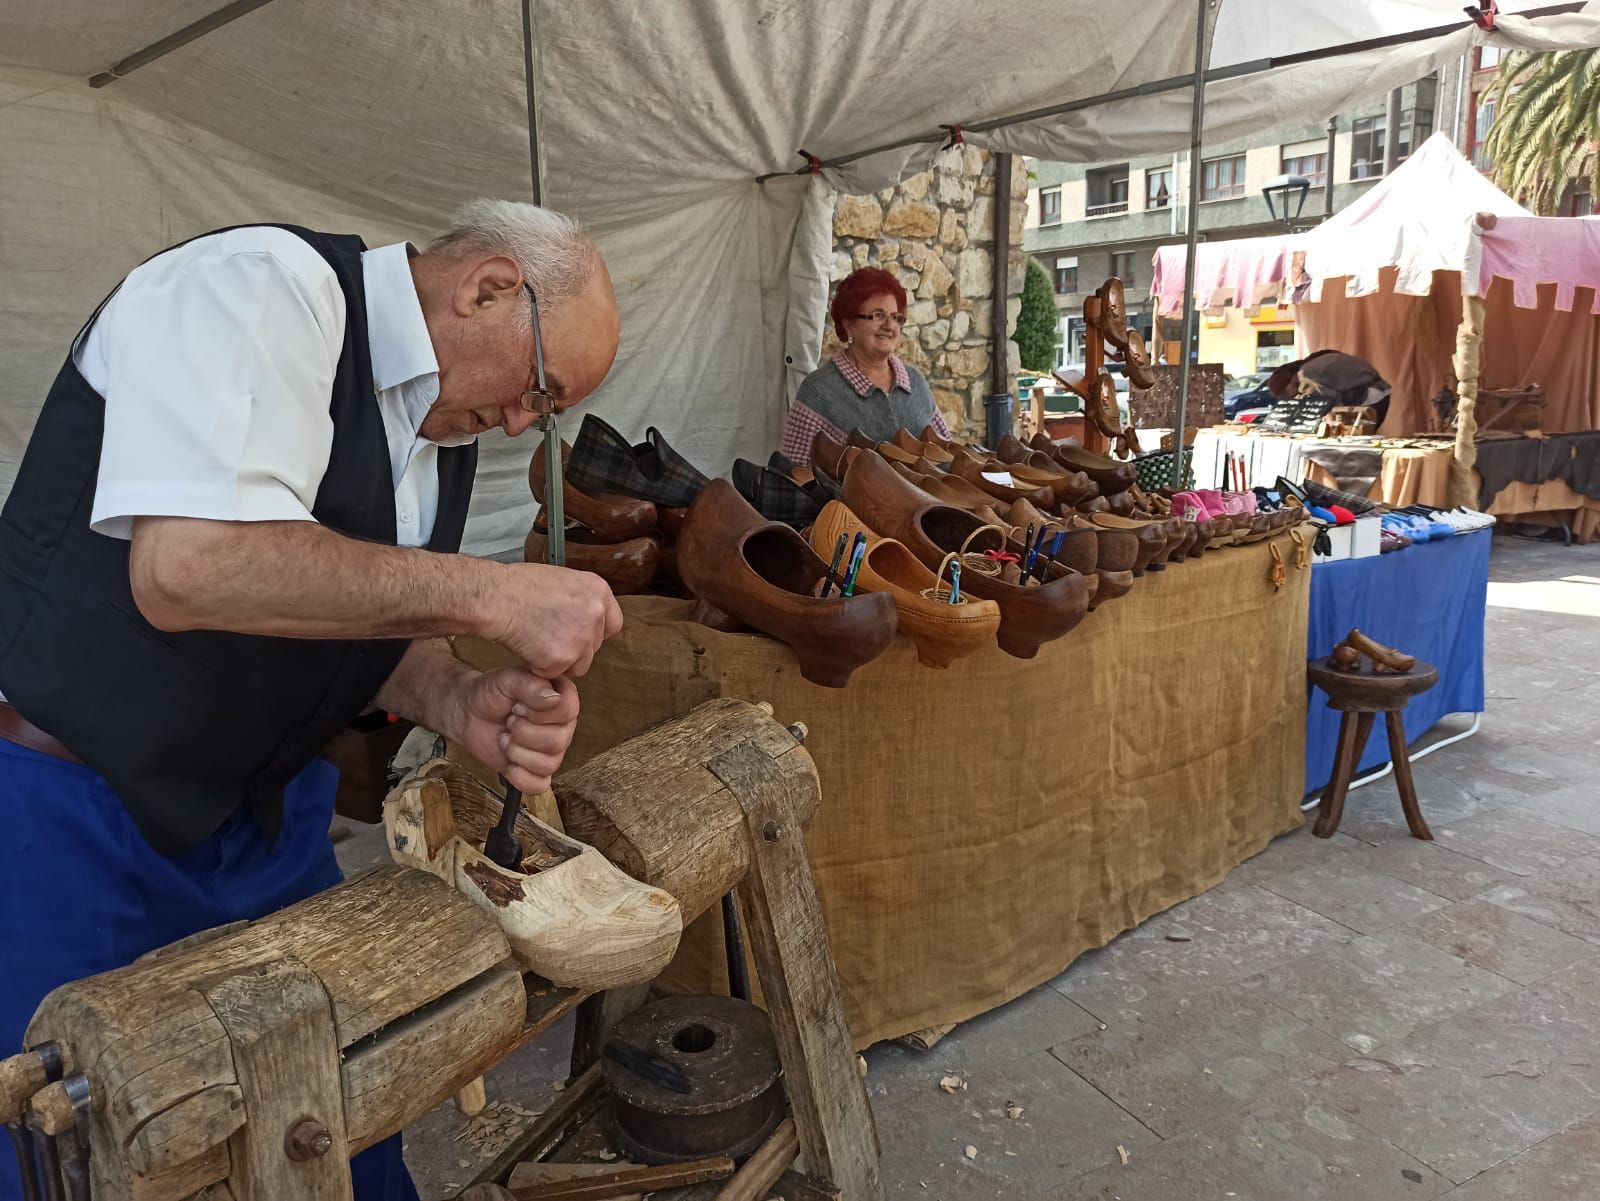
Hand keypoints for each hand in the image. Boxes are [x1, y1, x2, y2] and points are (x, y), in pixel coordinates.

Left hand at [448, 668, 579, 793]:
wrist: (467, 712)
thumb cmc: (490, 693)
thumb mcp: (508, 679)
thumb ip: (531, 685)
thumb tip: (554, 697)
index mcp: (562, 699)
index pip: (568, 711)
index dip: (538, 712)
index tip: (519, 704)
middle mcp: (562, 726)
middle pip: (557, 741)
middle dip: (523, 733)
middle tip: (510, 721)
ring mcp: (551, 751)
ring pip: (548, 764)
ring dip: (517, 752)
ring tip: (506, 738)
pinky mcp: (536, 772)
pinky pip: (539, 785)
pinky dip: (520, 777)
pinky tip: (509, 764)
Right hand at [481, 562, 623, 677]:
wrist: (497, 597)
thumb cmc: (519, 586)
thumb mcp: (563, 580)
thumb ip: (582, 600)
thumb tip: (587, 616)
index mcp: (598, 591)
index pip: (613, 623)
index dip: (595, 631)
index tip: (581, 633)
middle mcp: (595, 614)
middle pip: (594, 647)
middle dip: (574, 648)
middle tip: (548, 636)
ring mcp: (581, 638)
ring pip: (579, 665)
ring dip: (560, 661)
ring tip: (537, 641)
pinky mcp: (562, 659)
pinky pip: (555, 673)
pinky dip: (540, 667)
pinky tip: (528, 647)